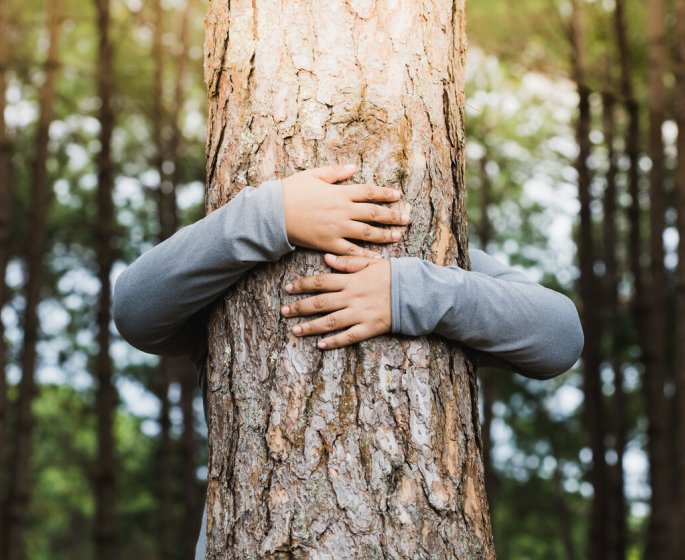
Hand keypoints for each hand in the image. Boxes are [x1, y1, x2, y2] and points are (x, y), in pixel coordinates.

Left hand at [280, 253, 391, 348]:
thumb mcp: (371, 263)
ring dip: (311, 327)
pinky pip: (349, 336)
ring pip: (330, 321)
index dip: (302, 285)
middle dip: (299, 307)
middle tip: (284, 311)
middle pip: (320, 302)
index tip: (288, 288)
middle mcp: (352, 297)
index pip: (320, 282)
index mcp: (351, 280)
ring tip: (295, 331)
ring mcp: (360, 313)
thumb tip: (326, 259)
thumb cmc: (394, 275)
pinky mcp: (369, 327)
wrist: (416, 292)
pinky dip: (334, 342)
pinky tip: (321, 345)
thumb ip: (348, 262)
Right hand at [281, 163, 410, 257]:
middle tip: (407, 218)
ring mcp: (337, 228)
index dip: (385, 194)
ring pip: (367, 233)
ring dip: (385, 234)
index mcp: (340, 193)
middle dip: (392, 216)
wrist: (273, 213)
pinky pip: (351, 251)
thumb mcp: (313, 175)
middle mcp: (343, 211)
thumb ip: (335, 173)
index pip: (369, 192)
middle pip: (374, 213)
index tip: (398, 196)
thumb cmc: (291, 191)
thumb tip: (353, 167)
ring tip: (398, 235)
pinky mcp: (329, 244)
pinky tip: (377, 258)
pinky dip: (365, 255)